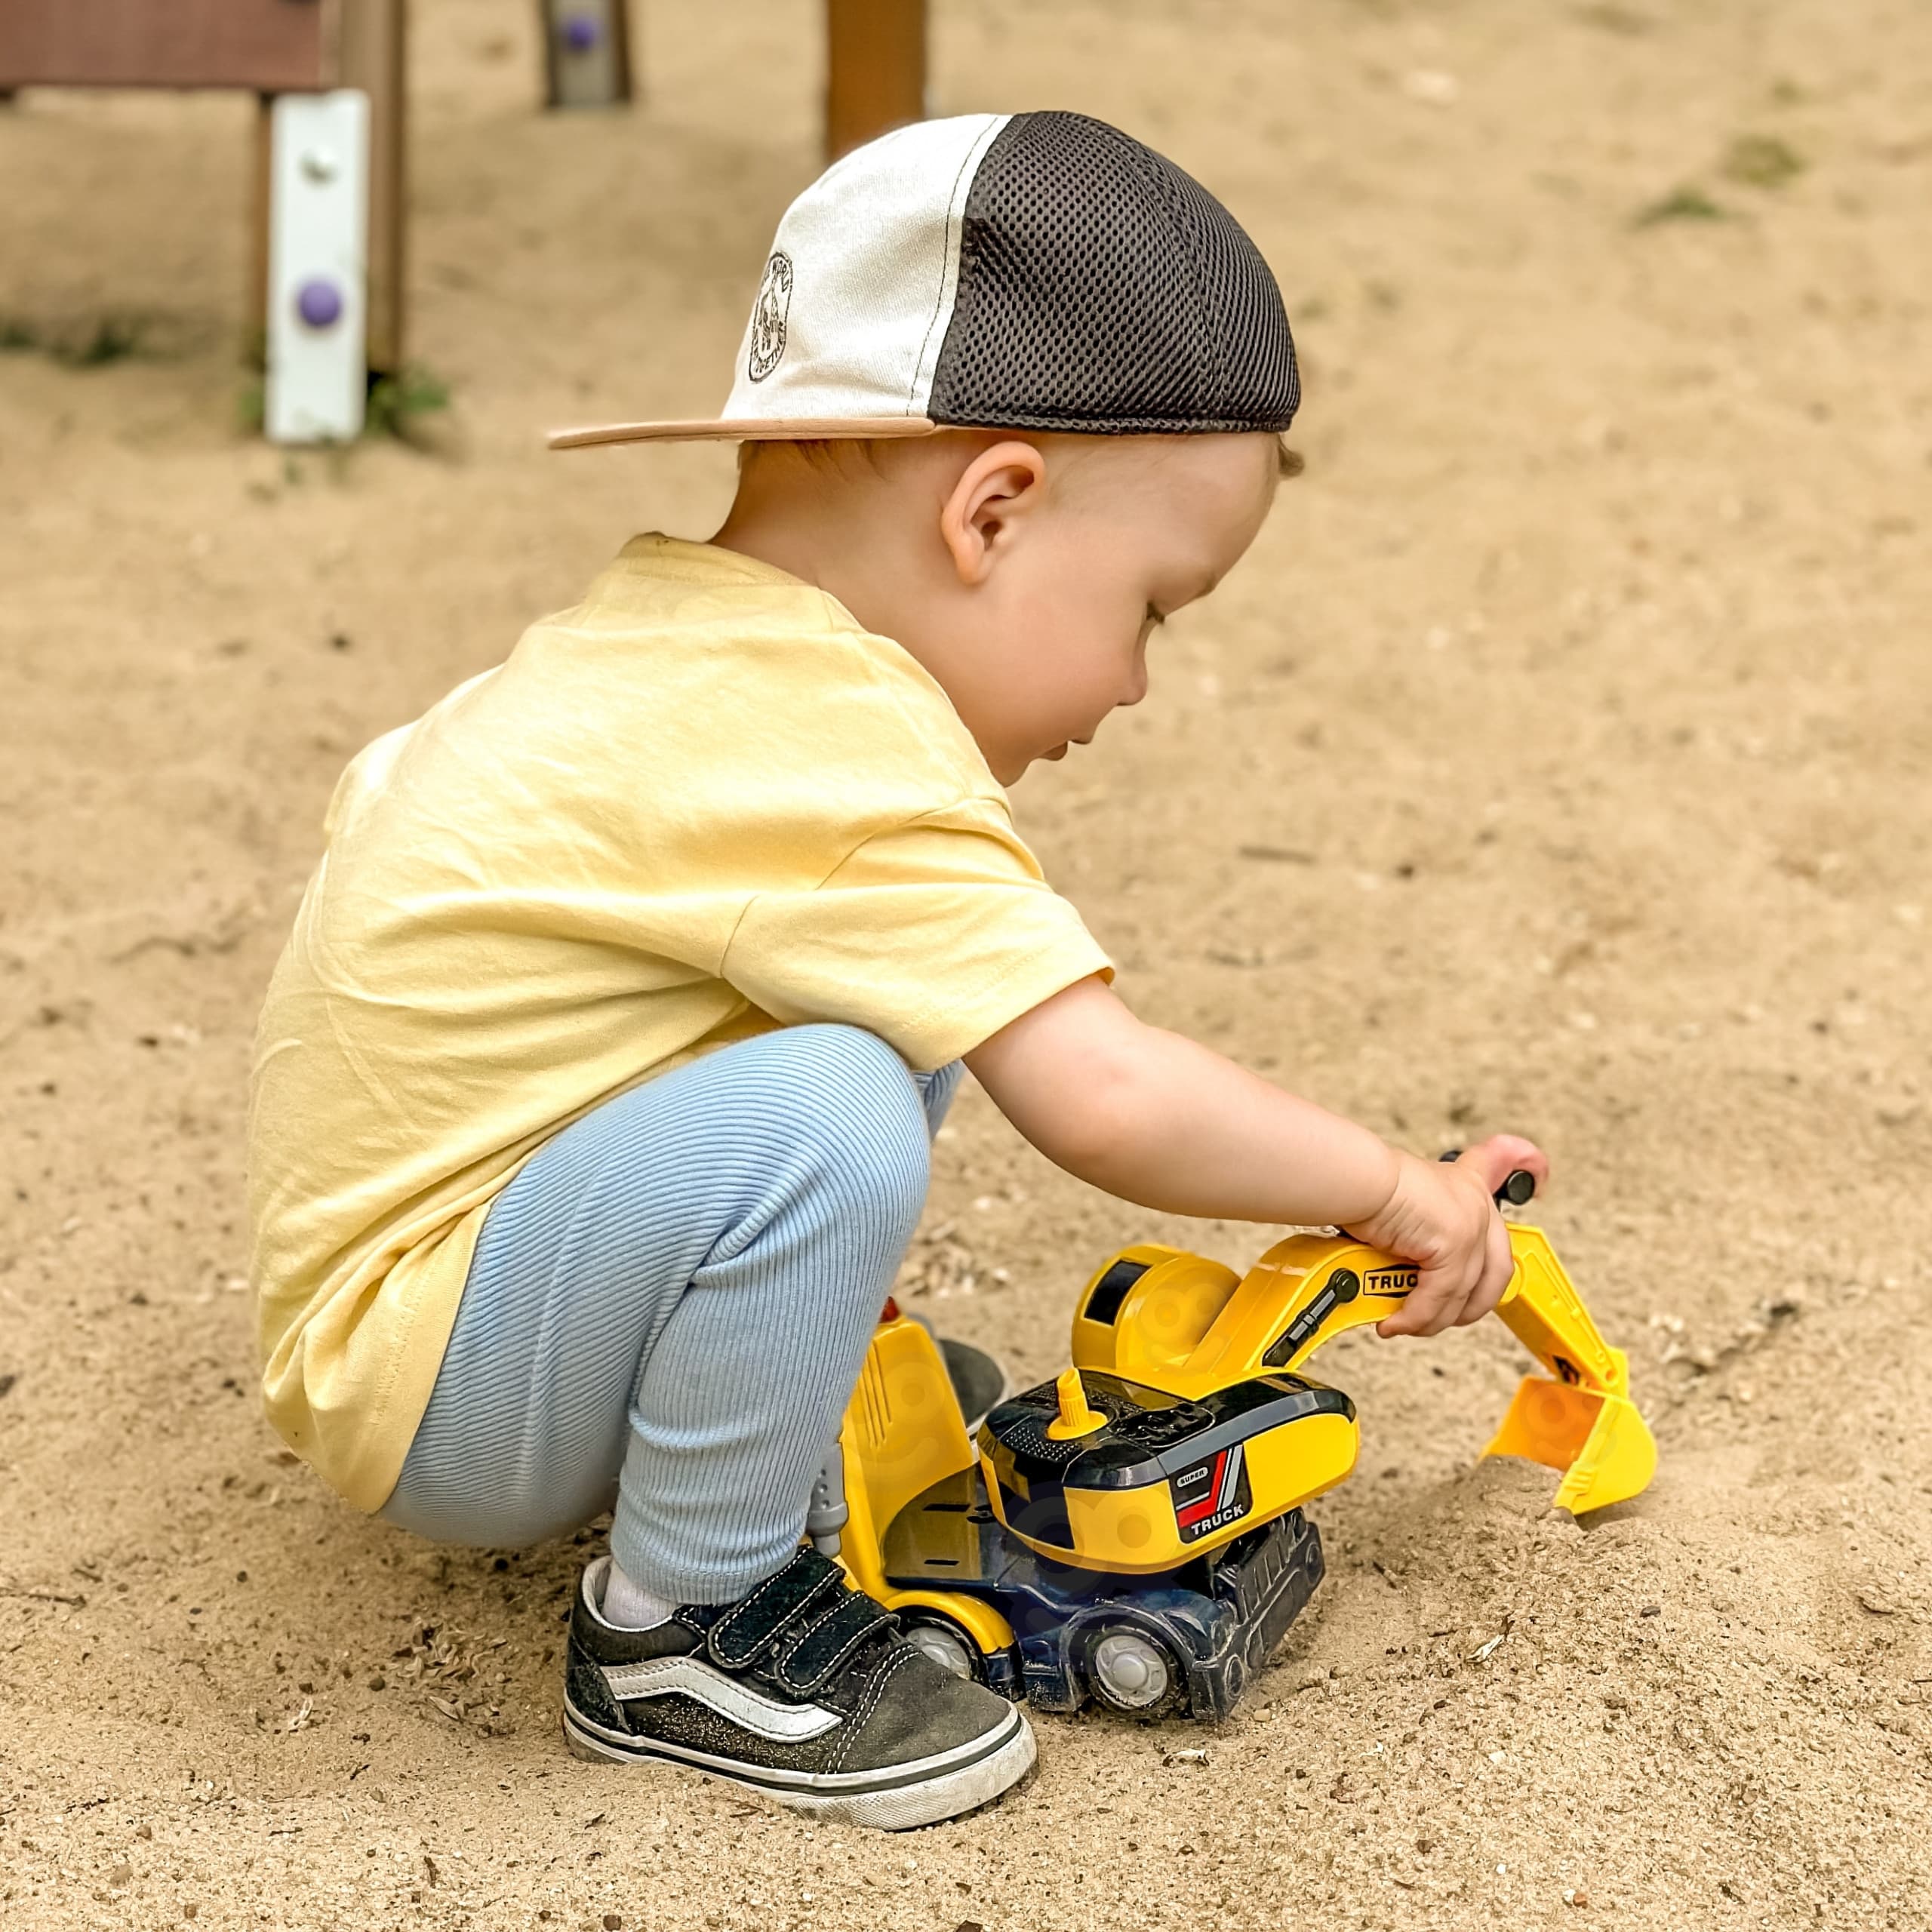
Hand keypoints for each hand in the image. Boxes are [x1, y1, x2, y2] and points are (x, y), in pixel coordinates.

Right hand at [1347, 1135, 1549, 1337]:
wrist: (1350, 1182)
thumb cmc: (1358, 1187)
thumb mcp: (1393, 1208)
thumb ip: (1410, 1238)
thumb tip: (1389, 1277)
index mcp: (1461, 1182)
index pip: (1505, 1161)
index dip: (1530, 1168)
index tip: (1540, 1178)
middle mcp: (1473, 1200)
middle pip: (1497, 1268)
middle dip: (1469, 1306)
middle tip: (1437, 1317)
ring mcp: (1470, 1223)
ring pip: (1465, 1293)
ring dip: (1431, 1319)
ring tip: (1403, 1323)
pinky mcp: (1456, 1245)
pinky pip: (1438, 1298)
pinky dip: (1414, 1317)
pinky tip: (1394, 1322)